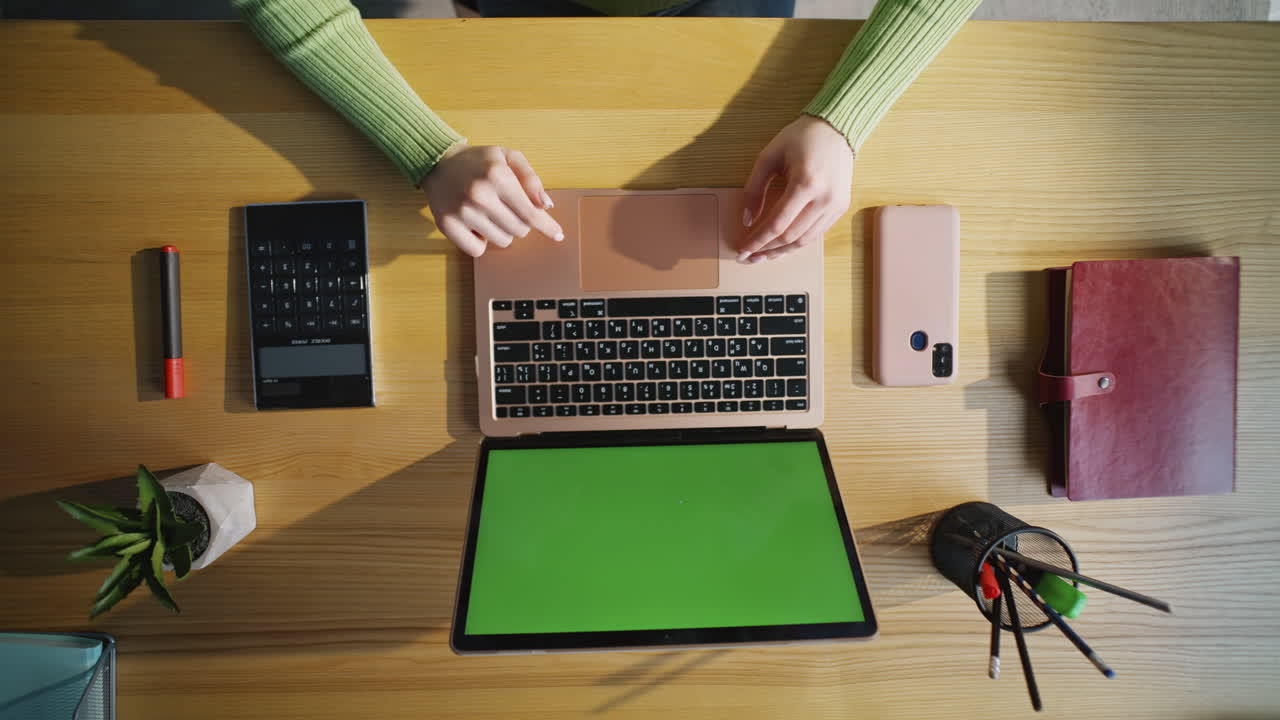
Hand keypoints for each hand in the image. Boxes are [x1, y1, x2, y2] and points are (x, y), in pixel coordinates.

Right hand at [423, 144, 563, 256]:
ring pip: (502, 241)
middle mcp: (480, 195)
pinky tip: (476, 225)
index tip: (557, 235)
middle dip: (521, 222)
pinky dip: (481, 242)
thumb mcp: (508, 157)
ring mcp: (462, 212)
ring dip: (502, 231)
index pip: (531, 213)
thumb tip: (546, 206)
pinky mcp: (447, 225)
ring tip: (490, 213)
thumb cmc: (479, 161)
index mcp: (498, 176)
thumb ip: (531, 179)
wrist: (438, 162)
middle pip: (519, 230)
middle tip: (508, 208)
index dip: (547, 226)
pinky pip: (477, 251)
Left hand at [738, 115, 853, 262]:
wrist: (836, 128)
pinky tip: (782, 246)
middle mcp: (825, 198)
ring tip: (763, 255)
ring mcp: (836, 205)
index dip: (757, 240)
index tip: (742, 249)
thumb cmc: (801, 138)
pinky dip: (797, 242)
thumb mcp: (769, 157)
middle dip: (766, 250)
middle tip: (748, 256)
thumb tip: (747, 220)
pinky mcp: (841, 207)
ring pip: (805, 241)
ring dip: (782, 251)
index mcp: (806, 183)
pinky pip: (816, 233)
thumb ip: (754, 189)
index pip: (777, 224)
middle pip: (790, 237)